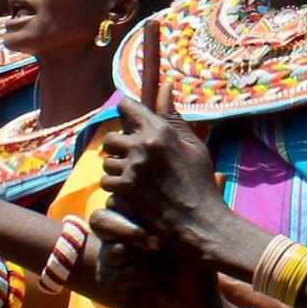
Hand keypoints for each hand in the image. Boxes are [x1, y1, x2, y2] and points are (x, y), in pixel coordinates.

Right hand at [91, 208, 235, 307]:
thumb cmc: (198, 267)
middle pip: (101, 220)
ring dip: (143, 257)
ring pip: (112, 250)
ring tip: (166, 264)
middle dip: (129, 230)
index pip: (117, 199)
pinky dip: (140, 275)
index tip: (159, 219)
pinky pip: (113, 275)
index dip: (131, 205)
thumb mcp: (189, 236)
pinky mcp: (111, 283)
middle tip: (157, 244)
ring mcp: (112, 258)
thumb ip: (173, 212)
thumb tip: (183, 182)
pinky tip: (160, 277)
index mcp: (137, 216)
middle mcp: (120, 235)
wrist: (199, 307)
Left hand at [99, 100, 255, 270]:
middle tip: (134, 158)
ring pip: (107, 161)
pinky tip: (133, 193)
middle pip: (111, 137)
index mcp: (160, 130)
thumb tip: (165, 86)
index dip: (127, 113)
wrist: (199, 221)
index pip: (127, 107)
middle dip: (120, 146)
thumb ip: (172, 116)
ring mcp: (132, 168)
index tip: (131, 124)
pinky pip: (107, 181)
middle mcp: (143, 145)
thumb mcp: (192, 145)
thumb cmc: (200, 182)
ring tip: (136, 178)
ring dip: (117, 169)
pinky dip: (117, 187)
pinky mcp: (124, 189)